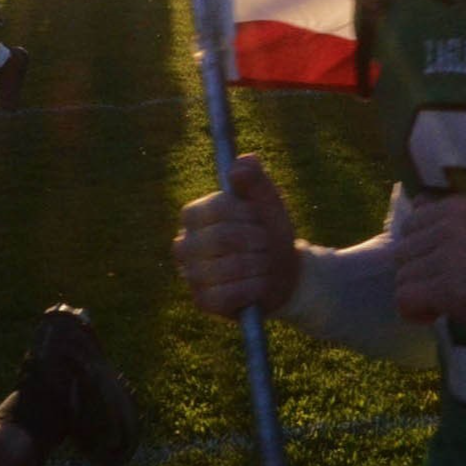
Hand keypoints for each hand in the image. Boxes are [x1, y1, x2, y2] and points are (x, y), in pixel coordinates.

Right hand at [173, 155, 298, 317]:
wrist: (282, 274)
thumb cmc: (268, 233)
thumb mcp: (268, 204)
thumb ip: (256, 181)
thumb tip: (241, 163)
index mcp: (194, 215)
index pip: (216, 208)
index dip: (247, 214)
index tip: (262, 218)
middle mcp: (184, 245)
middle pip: (222, 238)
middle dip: (257, 241)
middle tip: (268, 244)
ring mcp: (190, 275)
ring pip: (227, 268)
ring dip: (259, 266)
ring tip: (266, 264)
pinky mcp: (202, 301)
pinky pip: (227, 295)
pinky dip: (253, 288)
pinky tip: (259, 285)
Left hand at [394, 194, 465, 342]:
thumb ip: (449, 223)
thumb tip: (410, 217)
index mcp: (459, 206)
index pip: (411, 222)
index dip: (420, 249)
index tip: (440, 266)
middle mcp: (449, 223)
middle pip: (401, 251)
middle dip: (417, 273)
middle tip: (443, 288)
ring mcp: (447, 254)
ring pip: (402, 277)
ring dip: (418, 295)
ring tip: (444, 303)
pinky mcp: (445, 286)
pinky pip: (404, 298)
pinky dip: (414, 312)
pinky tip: (436, 315)